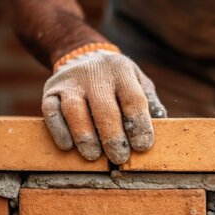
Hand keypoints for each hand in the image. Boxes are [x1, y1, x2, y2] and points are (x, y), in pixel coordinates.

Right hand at [42, 47, 166, 163]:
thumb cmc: (118, 80)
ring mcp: (70, 82)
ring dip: (85, 137)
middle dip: (113, 137)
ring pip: (75, 110)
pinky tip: (69, 146)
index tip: (142, 147)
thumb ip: (150, 103)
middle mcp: (95, 74)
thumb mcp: (138, 82)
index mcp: (122, 71)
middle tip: (120, 158)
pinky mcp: (50, 90)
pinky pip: (51, 112)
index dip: (139, 125)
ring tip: (94, 156)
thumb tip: (164, 127)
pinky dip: (59, 131)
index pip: (133, 100)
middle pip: (104, 109)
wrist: (82, 56)